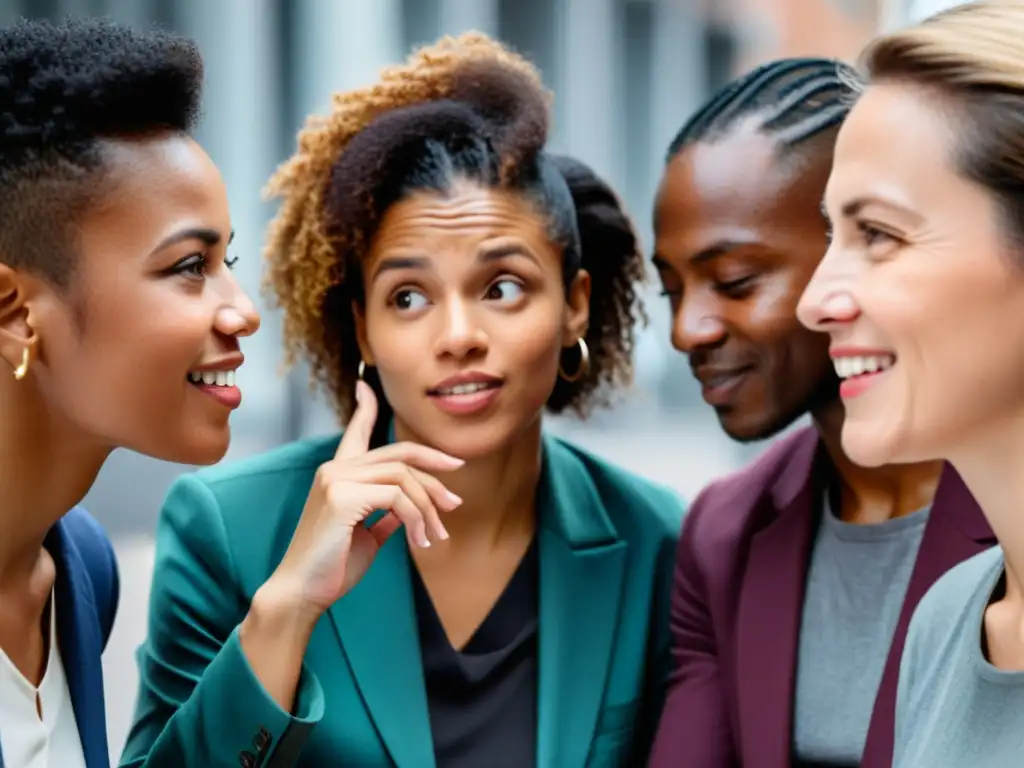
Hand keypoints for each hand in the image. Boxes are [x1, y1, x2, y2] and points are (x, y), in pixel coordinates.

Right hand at [261, 380, 462, 623]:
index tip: (364, 386)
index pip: (355, 430)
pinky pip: (399, 498)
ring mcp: (337, 479)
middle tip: (455, 500)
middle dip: (435, 469)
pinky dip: (418, 519)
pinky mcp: (343, 496)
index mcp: (337, 474)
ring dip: (430, 507)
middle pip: (400, 454)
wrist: (303, 593)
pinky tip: (420, 542)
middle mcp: (335, 469)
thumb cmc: (333, 567)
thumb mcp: (367, 534)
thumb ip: (387, 513)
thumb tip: (414, 507)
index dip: (365, 407)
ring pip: (405, 477)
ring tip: (436, 537)